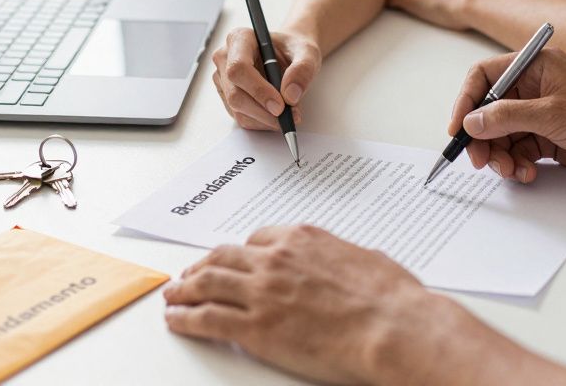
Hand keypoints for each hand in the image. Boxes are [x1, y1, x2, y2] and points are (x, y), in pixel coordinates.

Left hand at [164, 225, 467, 384]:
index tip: (233, 259)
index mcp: (303, 240)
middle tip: (191, 275)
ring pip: (208, 282)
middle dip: (203, 265)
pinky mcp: (253, 327)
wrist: (392, 326)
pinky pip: (206, 318)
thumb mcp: (366, 261)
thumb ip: (341, 260)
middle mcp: (276, 260)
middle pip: (224, 256)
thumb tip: (345, 266)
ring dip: (185, 288)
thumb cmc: (391, 298)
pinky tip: (176, 320)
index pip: (258, 238)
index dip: (240, 251)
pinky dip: (185, 318)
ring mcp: (261, 292)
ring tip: (173, 295)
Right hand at [211, 28, 319, 130]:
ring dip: (265, 119)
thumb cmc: (294, 49)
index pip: (239, 68)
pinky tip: (278, 116)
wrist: (289, 54)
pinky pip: (241, 117)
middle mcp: (225, 58)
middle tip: (289, 117)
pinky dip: (262, 122)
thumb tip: (290, 95)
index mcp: (239, 39)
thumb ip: (302, 69)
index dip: (258, 90)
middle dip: (263, 111)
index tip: (280, 106)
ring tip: (289, 115)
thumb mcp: (307, 52)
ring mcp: (223, 79)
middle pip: (235, 93)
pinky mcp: (228, 97)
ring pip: (237, 110)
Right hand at [450, 48, 565, 184]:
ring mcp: (542, 114)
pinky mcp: (550, 138)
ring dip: (500, 155)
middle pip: (489, 110)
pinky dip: (517, 164)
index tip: (457, 128)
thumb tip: (472, 121)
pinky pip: (519, 151)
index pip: (485, 76)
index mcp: (536, 66)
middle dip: (482, 137)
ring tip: (511, 171)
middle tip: (480, 160)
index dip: (466, 101)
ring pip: (502, 134)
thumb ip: (507, 117)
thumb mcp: (553, 114)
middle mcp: (536, 87)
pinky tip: (528, 174)